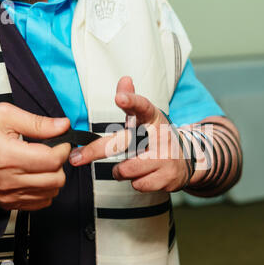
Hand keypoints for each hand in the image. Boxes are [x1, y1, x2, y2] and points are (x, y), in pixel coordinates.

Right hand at [0, 103, 70, 210]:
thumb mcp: (4, 115)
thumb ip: (37, 122)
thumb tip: (62, 125)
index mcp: (9, 156)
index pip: (53, 160)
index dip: (63, 149)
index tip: (60, 142)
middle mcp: (10, 180)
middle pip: (56, 180)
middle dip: (60, 164)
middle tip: (52, 152)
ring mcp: (9, 195)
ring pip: (51, 193)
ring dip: (54, 178)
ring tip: (43, 164)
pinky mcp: (8, 203)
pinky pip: (40, 203)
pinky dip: (45, 191)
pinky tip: (37, 177)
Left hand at [69, 77, 189, 192]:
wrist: (187, 160)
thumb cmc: (159, 137)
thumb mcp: (148, 117)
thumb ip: (132, 101)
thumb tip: (125, 79)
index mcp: (153, 118)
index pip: (142, 106)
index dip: (131, 100)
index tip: (119, 97)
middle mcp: (160, 136)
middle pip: (122, 144)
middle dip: (95, 151)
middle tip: (76, 158)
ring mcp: (165, 158)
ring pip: (127, 169)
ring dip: (121, 171)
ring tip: (130, 166)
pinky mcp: (167, 178)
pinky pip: (138, 184)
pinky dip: (136, 182)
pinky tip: (145, 175)